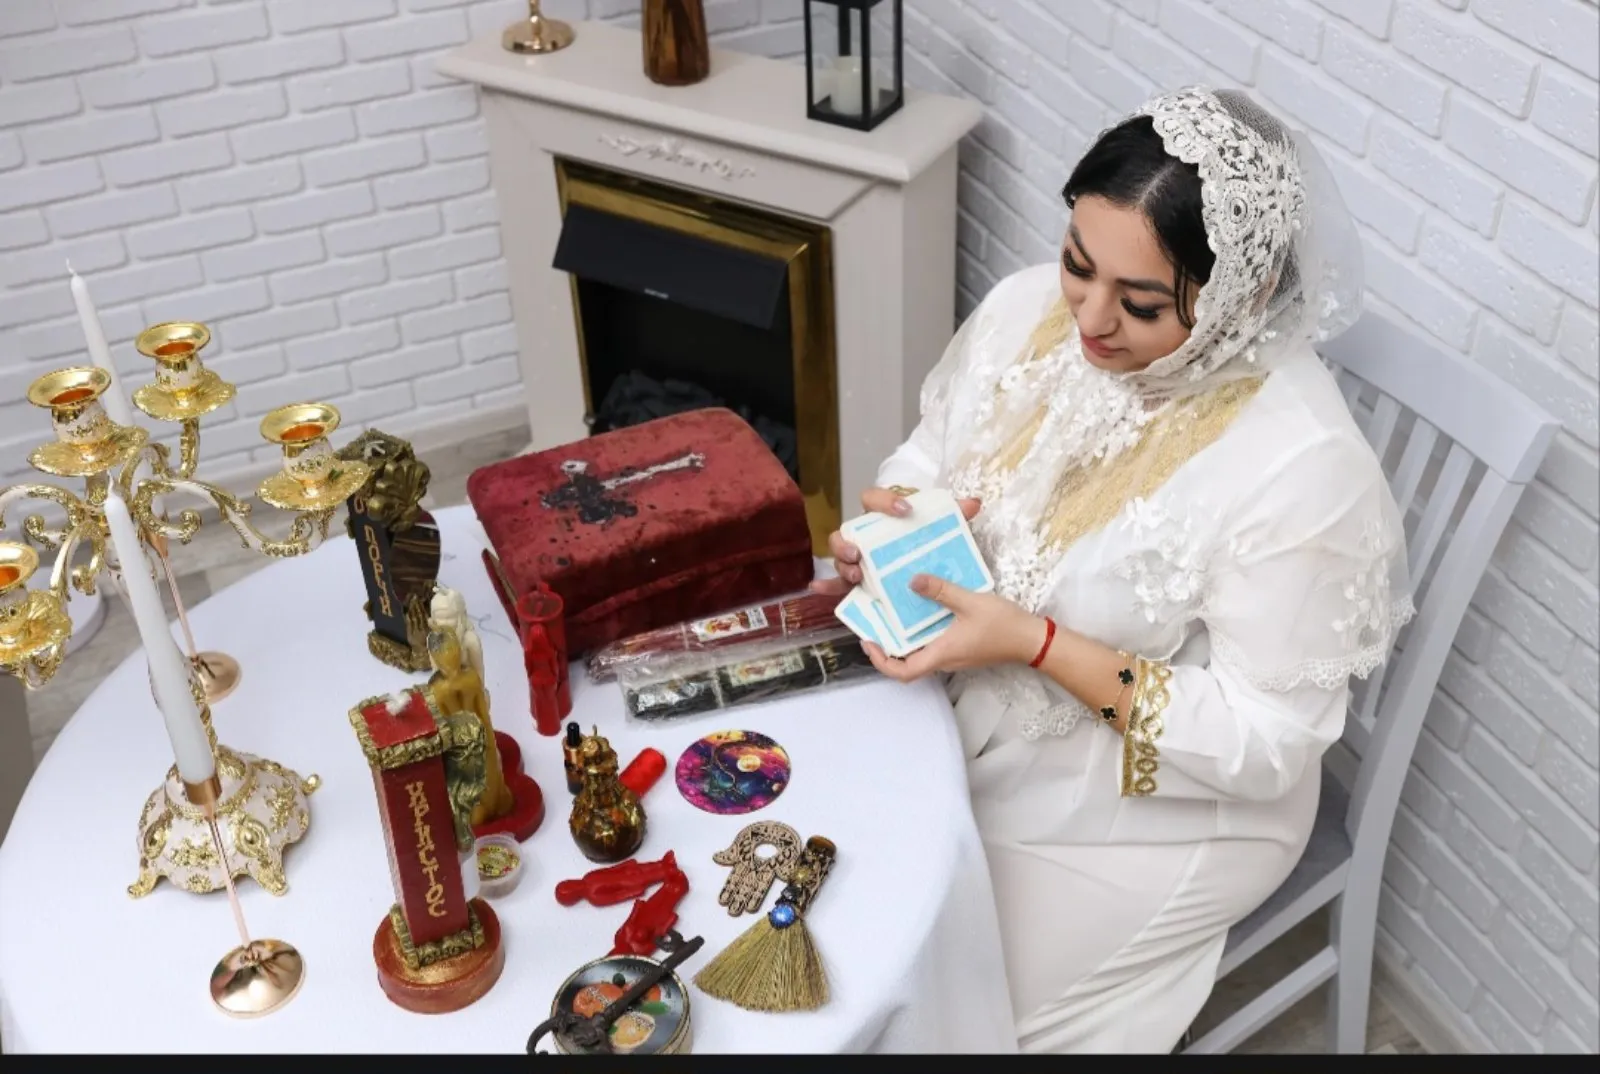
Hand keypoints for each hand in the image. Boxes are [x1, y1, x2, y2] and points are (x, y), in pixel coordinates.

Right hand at [810, 489, 982, 596]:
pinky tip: (818, 589)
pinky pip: (838, 581)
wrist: (925, 556)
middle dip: (848, 541)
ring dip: (842, 563)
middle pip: (846, 530)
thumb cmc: (927, 535)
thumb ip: (955, 514)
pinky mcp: (858, 578)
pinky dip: (827, 585)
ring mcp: (859, 556)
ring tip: (856, 575)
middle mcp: (865, 533)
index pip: (873, 498)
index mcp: (883, 513)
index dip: (885, 501)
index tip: (905, 511)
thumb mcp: (943, 526)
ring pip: (840, 555)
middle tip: (860, 553)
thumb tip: (973, 504)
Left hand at [863, 574, 1044, 682]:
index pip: (903, 671)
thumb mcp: (970, 602)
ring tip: (893, 616)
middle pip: (907, 665)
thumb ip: (941, 591)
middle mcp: (945, 660)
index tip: (869, 642)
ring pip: (920, 655)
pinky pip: (934, 646)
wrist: (1032, 640)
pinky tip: (922, 612)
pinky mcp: (962, 650)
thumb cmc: (1004, 625)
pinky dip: (921, 635)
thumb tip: (913, 581)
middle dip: (887, 649)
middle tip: (875, 626)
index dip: (881, 661)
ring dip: (904, 641)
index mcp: (942, 653)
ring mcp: (954, 657)